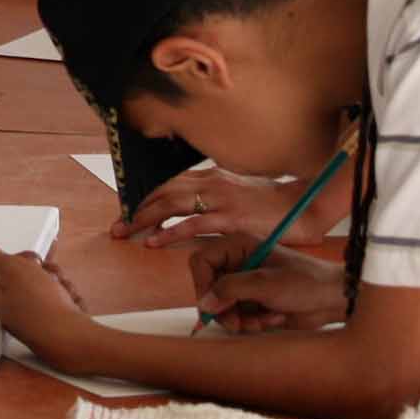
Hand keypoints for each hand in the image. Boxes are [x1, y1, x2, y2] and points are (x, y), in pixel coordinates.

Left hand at [0, 239, 97, 366]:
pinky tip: (71, 305)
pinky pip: (66, 301)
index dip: (26, 262)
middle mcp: (15, 309)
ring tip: (63, 294)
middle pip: (34, 275)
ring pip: (53, 286)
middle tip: (50, 280)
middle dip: (49, 272)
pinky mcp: (55, 324)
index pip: (11, 267)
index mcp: (0, 297)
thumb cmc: (41, 308)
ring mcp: (36, 318)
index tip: (34, 264)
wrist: (71, 338)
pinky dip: (71, 299)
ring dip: (62, 285)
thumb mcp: (11, 270)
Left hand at [111, 170, 328, 248]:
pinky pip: (193, 224)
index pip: (169, 184)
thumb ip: (214, 195)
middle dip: (136, 209)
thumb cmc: (272, 204)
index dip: (146, 199)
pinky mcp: (230, 217)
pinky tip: (154, 241)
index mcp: (211, 177)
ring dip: (144, 220)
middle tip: (117, 227)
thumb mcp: (238, 193)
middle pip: (163, 192)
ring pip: (171, 205)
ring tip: (125, 233)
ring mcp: (220, 199)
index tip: (128, 213)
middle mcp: (211, 183)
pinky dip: (170, 232)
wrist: (302, 206)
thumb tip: (194, 202)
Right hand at [185, 236, 348, 334]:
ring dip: (240, 319)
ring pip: (221, 307)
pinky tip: (272, 319)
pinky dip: (250, 323)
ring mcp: (245, 284)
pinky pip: (236, 317)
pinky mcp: (252, 302)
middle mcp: (238, 263)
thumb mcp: (265, 284)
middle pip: (208, 288)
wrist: (333, 300)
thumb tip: (204, 303)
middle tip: (236, 323)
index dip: (202, 284)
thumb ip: (230, 290)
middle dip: (223, 309)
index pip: (201, 261)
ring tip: (263, 320)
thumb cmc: (305, 283)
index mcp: (239, 246)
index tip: (212, 304)